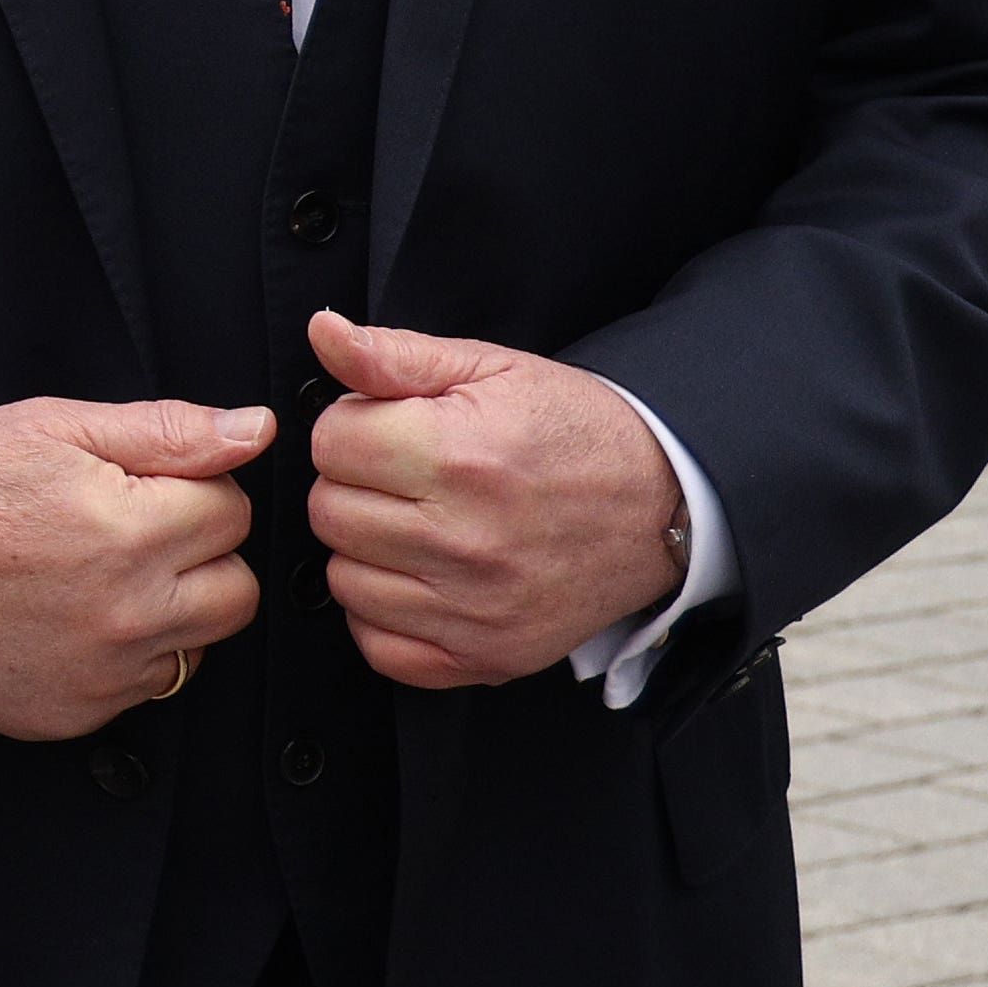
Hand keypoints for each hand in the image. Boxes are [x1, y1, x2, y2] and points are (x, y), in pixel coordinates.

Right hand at [0, 401, 270, 741]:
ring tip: (100, 579)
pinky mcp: (75, 713)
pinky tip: (66, 620)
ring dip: (170, 610)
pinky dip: (120, 657)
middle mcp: (126, 612)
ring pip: (200, 645)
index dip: (189, 491)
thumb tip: (253, 431)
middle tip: (129, 534)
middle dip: (199, 556)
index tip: (139, 489)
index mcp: (128, 530)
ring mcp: (101, 672)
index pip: (234, 513)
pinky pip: (142, 688)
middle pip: (239, 590)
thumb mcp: (53, 427)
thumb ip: (165, 430)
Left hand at [302, 317, 692, 688]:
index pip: (329, 443)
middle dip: (354, 486)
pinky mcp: (488, 656)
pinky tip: (420, 580)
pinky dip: (386, 616)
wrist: (665, 503)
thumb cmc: (573, 430)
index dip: (353, 427)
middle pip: (329, 513)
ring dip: (366, 551)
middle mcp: (464, 540)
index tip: (392, 430)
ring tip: (418, 524)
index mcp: (458, 457)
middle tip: (407, 478)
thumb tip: (322, 330)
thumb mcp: (490, 368)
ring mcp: (476, 609)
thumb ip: (394, 355)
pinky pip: (381, 647)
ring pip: (346, 580)